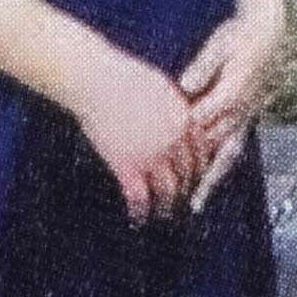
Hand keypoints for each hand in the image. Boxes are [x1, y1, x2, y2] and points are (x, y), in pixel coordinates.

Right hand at [71, 46, 208, 223]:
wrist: (95, 81)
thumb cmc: (122, 77)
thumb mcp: (160, 88)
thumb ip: (174, 107)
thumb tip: (179, 117)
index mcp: (184, 120)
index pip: (201, 152)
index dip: (197, 169)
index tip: (192, 178)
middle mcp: (174, 141)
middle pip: (188, 174)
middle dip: (185, 189)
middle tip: (180, 200)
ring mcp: (152, 155)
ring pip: (168, 190)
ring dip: (168, 206)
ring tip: (163, 214)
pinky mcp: (127, 165)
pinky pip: (139, 197)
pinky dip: (140, 211)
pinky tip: (138, 218)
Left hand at [173, 6, 280, 209]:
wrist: (269, 35)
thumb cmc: (239, 36)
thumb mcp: (220, 44)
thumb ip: (204, 67)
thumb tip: (185, 87)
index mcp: (234, 92)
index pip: (204, 120)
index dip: (182, 136)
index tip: (158, 151)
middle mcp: (243, 110)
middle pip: (216, 146)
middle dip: (196, 171)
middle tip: (173, 195)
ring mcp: (247, 117)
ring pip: (228, 155)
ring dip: (211, 180)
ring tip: (195, 204)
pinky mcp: (248, 120)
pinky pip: (235, 150)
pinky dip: (221, 170)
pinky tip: (208, 184)